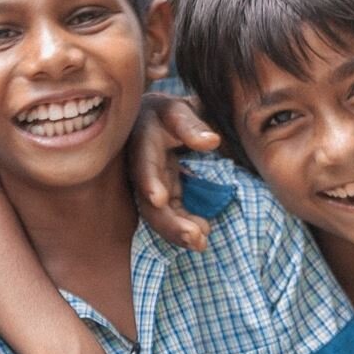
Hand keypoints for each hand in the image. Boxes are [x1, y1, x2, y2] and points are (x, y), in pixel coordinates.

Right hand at [130, 92, 220, 251]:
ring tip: (201, 243)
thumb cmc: (167, 113)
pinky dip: (183, 227)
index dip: (149, 181)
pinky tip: (202, 236)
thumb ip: (191, 124)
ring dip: (177, 231)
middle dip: (168, 221)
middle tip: (195, 237)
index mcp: (141, 140)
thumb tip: (212, 142)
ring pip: (158, 214)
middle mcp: (140, 168)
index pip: (142, 161)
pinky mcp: (161, 195)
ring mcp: (150, 185)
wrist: (154, 123)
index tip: (159, 199)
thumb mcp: (178, 110)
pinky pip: (170, 215)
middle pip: (147, 199)